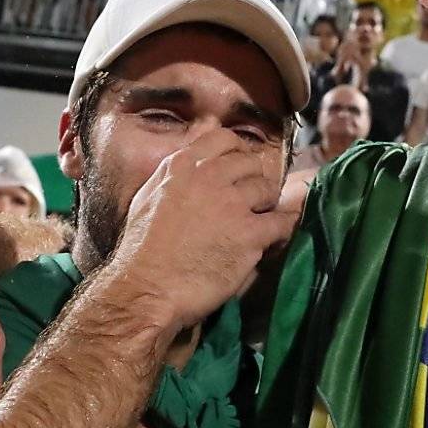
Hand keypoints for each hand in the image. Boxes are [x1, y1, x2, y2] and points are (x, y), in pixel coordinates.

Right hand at [108, 128, 296, 334]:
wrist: (147, 289)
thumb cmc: (142, 251)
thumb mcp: (149, 197)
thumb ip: (175, 174)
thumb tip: (195, 159)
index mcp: (182, 166)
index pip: (224, 138)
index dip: (238, 152)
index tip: (240, 168)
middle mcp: (209, 177)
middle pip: (251, 163)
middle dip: (254, 179)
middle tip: (252, 199)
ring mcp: (232, 204)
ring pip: (268, 189)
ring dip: (267, 204)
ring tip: (260, 219)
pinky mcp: (249, 233)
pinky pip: (282, 222)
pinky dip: (285, 227)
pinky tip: (280, 234)